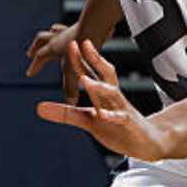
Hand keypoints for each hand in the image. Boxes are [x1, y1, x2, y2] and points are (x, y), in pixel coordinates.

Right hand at [25, 23, 88, 102]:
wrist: (95, 27)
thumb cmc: (84, 50)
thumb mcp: (75, 72)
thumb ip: (70, 88)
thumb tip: (70, 105)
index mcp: (53, 48)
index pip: (40, 58)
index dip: (34, 67)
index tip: (29, 74)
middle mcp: (58, 38)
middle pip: (41, 41)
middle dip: (35, 48)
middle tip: (29, 53)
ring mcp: (69, 30)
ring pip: (54, 31)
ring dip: (49, 35)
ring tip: (49, 36)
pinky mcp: (82, 25)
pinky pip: (71, 28)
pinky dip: (68, 31)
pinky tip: (73, 32)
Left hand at [36, 40, 172, 161]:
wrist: (148, 143)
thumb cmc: (117, 128)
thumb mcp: (87, 121)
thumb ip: (65, 114)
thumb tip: (38, 108)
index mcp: (104, 95)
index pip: (92, 73)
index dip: (81, 59)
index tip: (72, 43)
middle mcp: (113, 98)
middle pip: (105, 75)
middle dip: (94, 59)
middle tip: (83, 44)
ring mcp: (122, 110)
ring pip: (112, 94)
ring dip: (98, 86)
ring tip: (84, 80)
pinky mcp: (128, 125)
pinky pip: (120, 119)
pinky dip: (111, 117)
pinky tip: (101, 115)